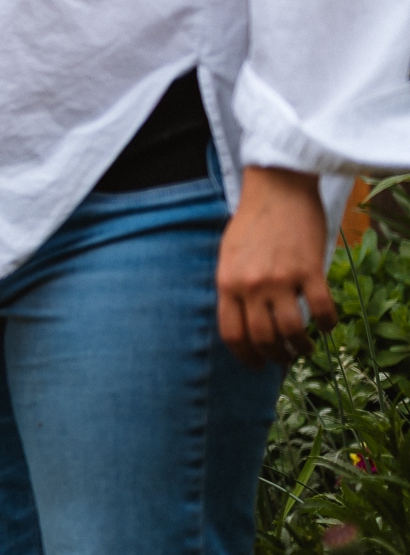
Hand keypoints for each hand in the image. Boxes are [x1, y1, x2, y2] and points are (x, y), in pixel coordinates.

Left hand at [216, 166, 338, 367]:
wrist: (276, 190)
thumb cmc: (251, 223)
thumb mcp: (227, 257)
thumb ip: (232, 288)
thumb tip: (242, 321)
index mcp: (227, 284)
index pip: (232, 334)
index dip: (245, 356)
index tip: (256, 365)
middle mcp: (251, 286)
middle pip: (263, 338)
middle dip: (275, 357)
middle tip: (285, 359)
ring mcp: (281, 278)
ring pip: (292, 330)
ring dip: (301, 346)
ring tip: (305, 348)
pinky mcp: (309, 269)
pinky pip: (321, 309)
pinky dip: (327, 324)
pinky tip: (327, 326)